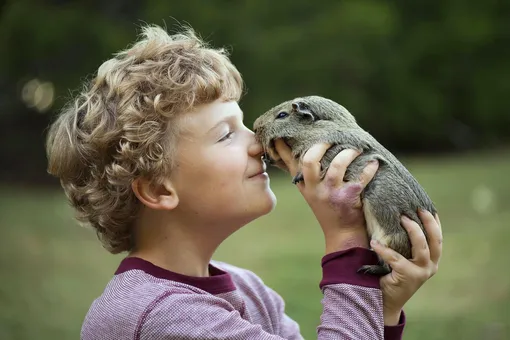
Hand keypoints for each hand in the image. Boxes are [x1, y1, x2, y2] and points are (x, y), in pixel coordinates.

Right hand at [274, 139, 379, 253]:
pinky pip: (360, 178)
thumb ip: (303, 173)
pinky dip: (369, 168)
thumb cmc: (328, 208)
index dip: (284, 146)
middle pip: (309, 161)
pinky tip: (374, 162)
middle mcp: (315, 188)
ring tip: (356, 148)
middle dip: (320, 146)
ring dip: (348, 154)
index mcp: (305, 184)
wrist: (343, 234)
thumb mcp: (310, 192)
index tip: (280, 132)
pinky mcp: (349, 198)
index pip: (290, 162)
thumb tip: (294, 151)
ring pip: (336, 167)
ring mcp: (331, 193)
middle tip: (331, 139)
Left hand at [371, 209, 442, 324]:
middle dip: (428, 222)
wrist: (385, 300)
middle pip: (435, 240)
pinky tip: (374, 243)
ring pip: (421, 247)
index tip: (429, 207)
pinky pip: (396, 258)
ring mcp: (421, 272)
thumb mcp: (403, 258)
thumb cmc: (392, 275)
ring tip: (401, 218)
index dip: (435, 222)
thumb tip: (396, 218)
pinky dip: (384, 249)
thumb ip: (405, 244)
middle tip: (418, 208)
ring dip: (412, 230)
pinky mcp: (409, 277)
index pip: (438, 238)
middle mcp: (430, 266)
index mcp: (431, 260)